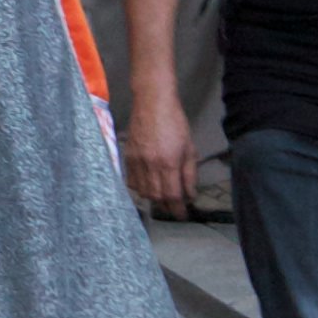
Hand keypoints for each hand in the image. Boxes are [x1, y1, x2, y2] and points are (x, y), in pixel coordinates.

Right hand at [124, 90, 195, 215]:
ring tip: (162, 196)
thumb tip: (190, 195)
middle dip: (166, 206)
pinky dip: (139, 188)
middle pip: (156, 197)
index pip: (172, 196)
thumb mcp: (189, 147)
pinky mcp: (127, 157)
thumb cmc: (175, 122)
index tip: (182, 215)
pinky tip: (147, 185)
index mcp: (168, 163)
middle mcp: (150, 165)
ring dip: (153, 198)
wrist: (152, 102)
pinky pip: (131, 181)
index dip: (178, 210)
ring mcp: (136, 161)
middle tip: (174, 206)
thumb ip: (190, 174)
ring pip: (142, 191)